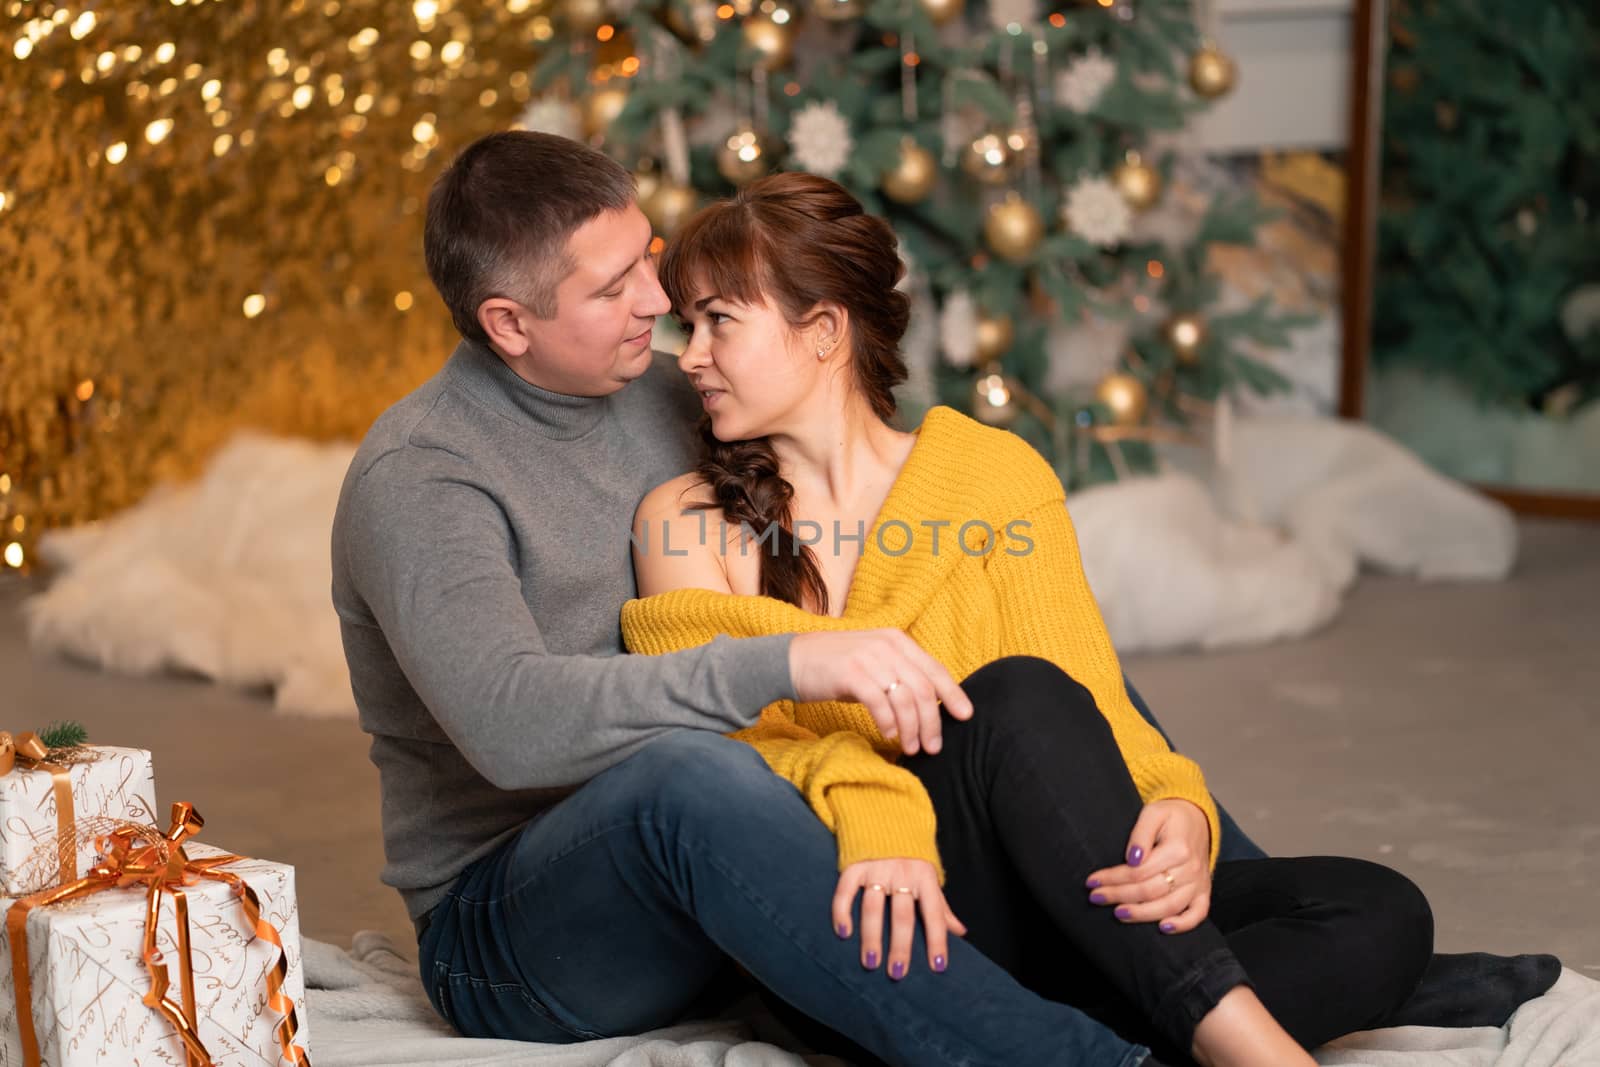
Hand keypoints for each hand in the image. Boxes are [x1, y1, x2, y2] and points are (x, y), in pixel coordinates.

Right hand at [789, 630, 972, 755]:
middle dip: (932, 722)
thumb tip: (929, 706)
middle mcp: (887, 646)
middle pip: (923, 689)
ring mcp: (868, 658)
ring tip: (910, 747)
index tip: (965, 716)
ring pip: (904, 699)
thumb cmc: (837, 667)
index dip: (953, 694)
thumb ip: (899, 675)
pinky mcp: (850, 673)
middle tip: (933, 747)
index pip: (935, 669)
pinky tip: (887, 735)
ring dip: (911, 728)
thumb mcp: (874, 663)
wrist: (793, 660)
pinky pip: (879, 702)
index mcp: (898, 641)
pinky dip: (887, 722)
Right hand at [833, 859, 965, 978]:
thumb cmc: (911, 855)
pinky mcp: (854, 864)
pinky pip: (846, 890)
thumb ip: (941, 906)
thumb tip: (960, 932)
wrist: (885, 815)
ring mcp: (877, 869)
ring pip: (873, 907)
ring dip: (871, 937)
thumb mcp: (929, 876)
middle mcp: (902, 874)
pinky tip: (843, 933)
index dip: (937, 939)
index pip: (934, 913)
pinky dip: (842, 911)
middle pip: (902, 915)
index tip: (937, 966)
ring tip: (871, 963)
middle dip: (900, 946)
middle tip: (898, 973)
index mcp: (925, 878)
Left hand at [1086, 798, 1212, 932]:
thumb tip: (1132, 859)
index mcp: (1178, 849)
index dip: (1113, 878)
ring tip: (1119, 914)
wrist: (1197, 818)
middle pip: (1150, 891)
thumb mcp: (1153, 813)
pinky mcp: (1203, 891)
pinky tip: (1163, 928)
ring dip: (1142, 914)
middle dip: (1119, 896)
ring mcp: (1198, 883)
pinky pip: (1198, 913)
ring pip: (1170, 906)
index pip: (1139, 872)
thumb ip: (1141, 834)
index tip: (1092, 881)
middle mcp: (1190, 869)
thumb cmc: (1170, 816)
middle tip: (1096, 898)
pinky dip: (1184, 924)